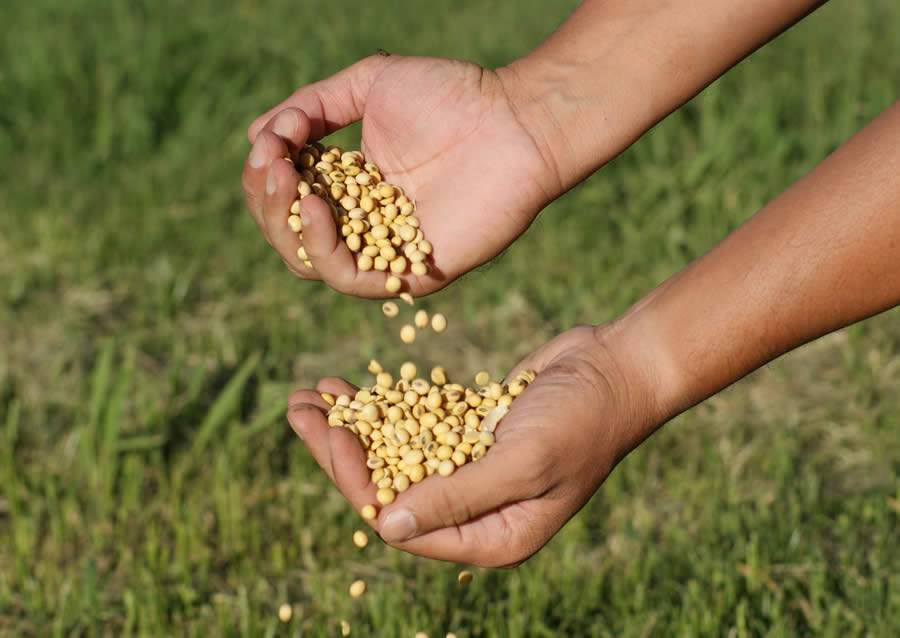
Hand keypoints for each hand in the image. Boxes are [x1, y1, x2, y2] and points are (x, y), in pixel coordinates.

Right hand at [241, 54, 560, 296]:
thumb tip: (257, 136)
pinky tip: (317, 210)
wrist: (511, 119)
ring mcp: (385, 249)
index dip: (265, 175)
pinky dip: (324, 250)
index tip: (266, 145)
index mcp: (350, 183)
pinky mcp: (410, 272)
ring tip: (288, 183)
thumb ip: (313, 106)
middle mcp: (362, 221)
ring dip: (285, 224)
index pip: (287, 196)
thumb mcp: (369, 84)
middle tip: (270, 166)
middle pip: (289, 233)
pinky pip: (352, 280)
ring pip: (309, 261)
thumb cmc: (450, 96)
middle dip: (267, 200)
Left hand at [285, 322, 664, 566]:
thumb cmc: (585, 420)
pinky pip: (413, 425)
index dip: (358, 484)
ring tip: (307, 397)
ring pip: (393, 454)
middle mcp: (476, 509)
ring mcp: (471, 468)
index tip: (331, 437)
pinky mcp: (469, 431)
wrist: (619, 367)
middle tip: (296, 411)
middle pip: (388, 487)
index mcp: (492, 536)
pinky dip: (380, 406)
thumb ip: (458, 496)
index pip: (406, 524)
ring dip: (351, 426)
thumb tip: (386, 528)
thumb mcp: (524, 462)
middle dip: (340, 451)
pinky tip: (344, 387)